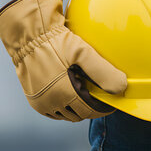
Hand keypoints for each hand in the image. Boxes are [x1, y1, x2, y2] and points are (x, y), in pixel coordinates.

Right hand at [0, 0, 126, 121]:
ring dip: (77, 107)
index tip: (111, 103)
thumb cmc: (55, 41)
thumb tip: (122, 87)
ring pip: (66, 114)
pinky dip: (64, 106)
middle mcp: (51, 103)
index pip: (90, 111)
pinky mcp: (34, 100)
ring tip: (84, 92)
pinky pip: (54, 111)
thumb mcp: (83, 52)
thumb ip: (103, 71)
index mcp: (64, 94)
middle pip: (79, 114)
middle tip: (99, 95)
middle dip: (91, 107)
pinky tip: (70, 92)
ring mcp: (41, 103)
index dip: (103, 109)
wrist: (27, 36)